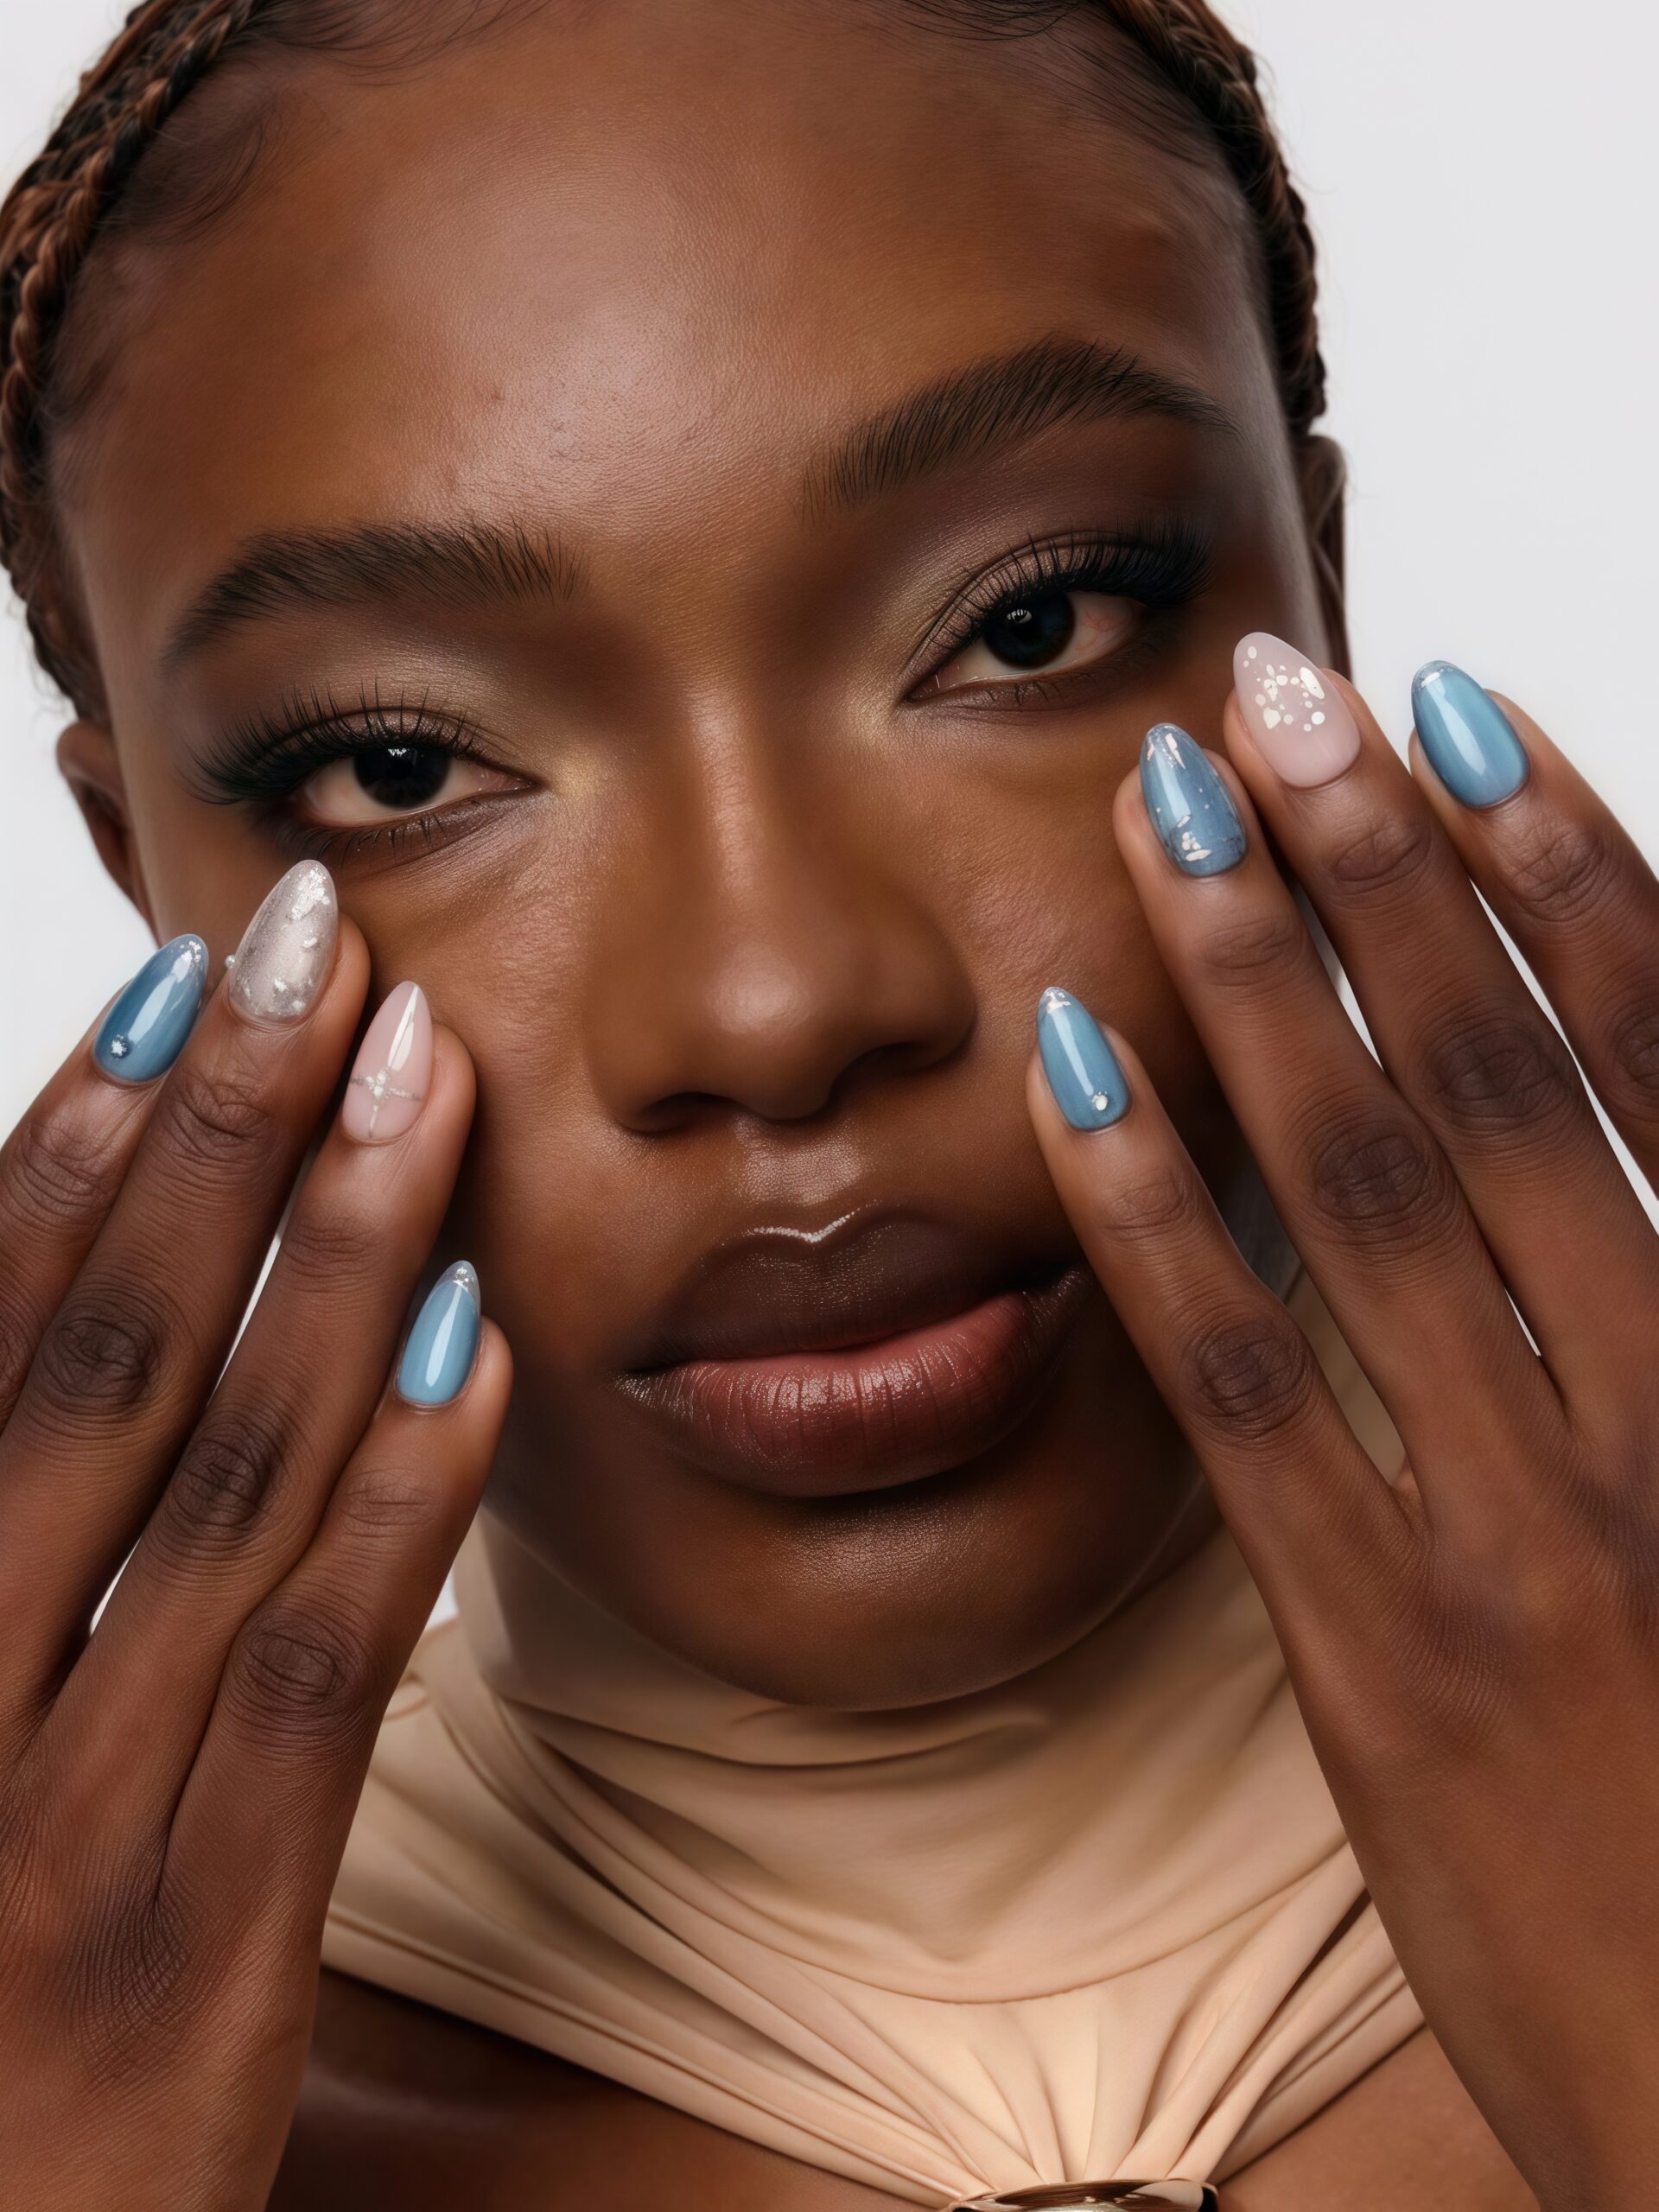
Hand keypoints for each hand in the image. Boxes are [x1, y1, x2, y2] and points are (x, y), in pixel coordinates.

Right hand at [0, 865, 508, 2208]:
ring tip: (417, 1074)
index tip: (168, 987)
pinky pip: (317, 1687)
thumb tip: (57, 1328)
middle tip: (309, 947)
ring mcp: (71, 1834)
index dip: (70, 1150)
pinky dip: (399, 1504)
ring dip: (330, 1258)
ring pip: (219, 1487)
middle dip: (209, 1139)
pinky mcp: (204, 1959)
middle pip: (100, 1368)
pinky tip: (477, 1346)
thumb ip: (6, 1531)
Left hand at [1027, 652, 1658, 2211]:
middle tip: (1271, 689)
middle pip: (1499, 1074)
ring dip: (1259, 978)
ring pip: (1370, 1191)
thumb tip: (1621, 1128)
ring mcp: (1519, 1533)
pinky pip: (1245, 1386)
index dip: (1561, 858)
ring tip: (1162, 815)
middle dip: (1380, 862)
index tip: (1453, 708)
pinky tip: (1066, 1065)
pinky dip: (1153, 1209)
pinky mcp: (1379, 1652)